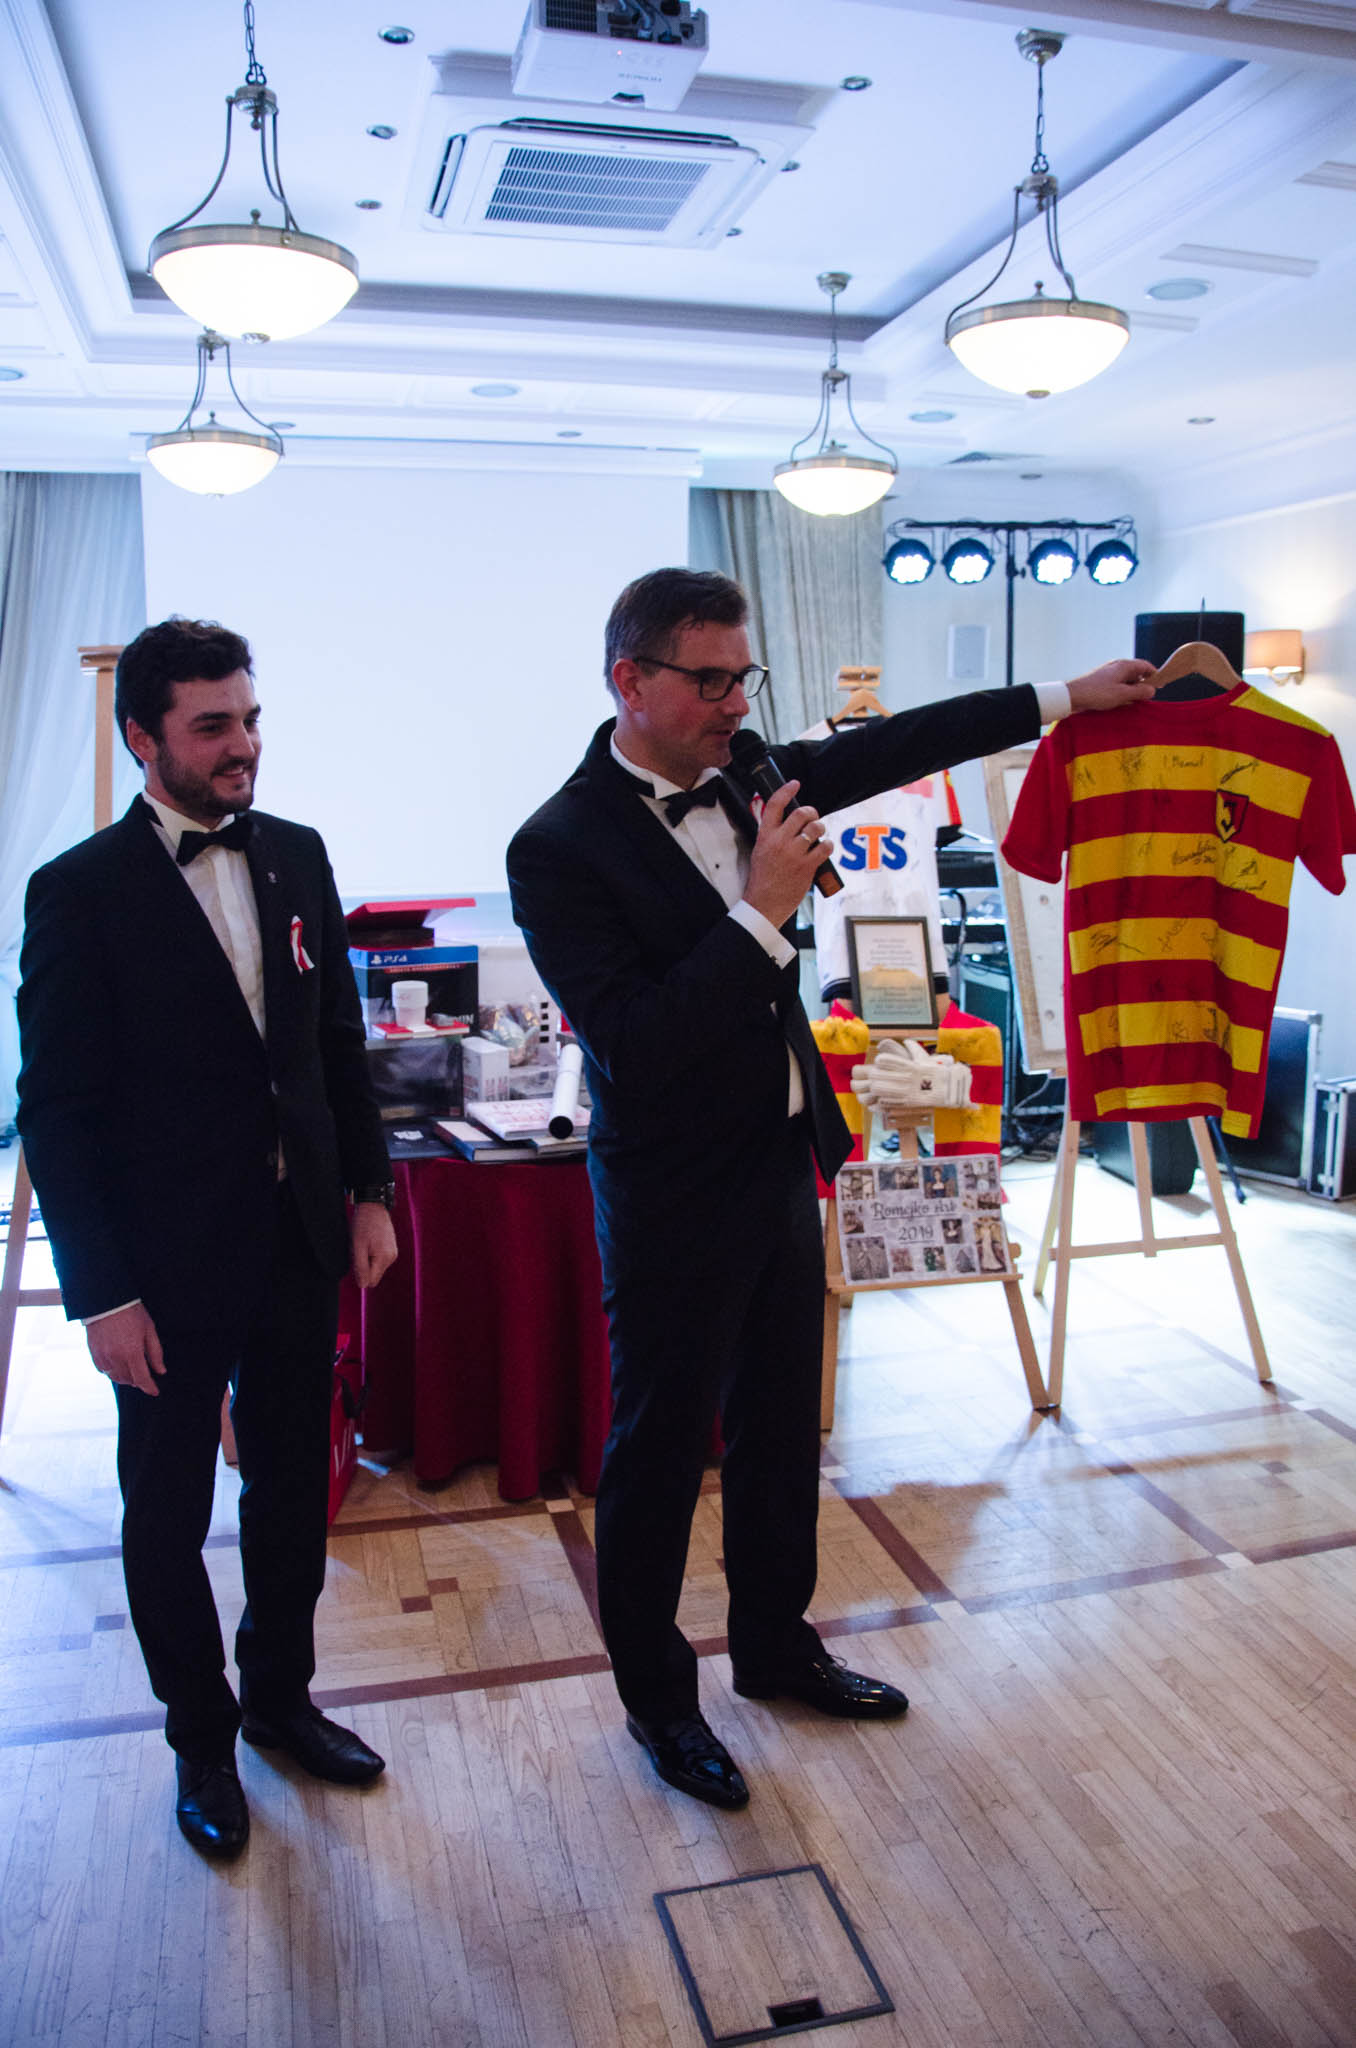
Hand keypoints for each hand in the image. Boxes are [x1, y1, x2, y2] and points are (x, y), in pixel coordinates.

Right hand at [86, 1302, 164, 1396]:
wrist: (106, 1301)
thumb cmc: (131, 1313)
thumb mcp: (149, 1330)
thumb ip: (155, 1353)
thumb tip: (160, 1371)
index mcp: (132, 1352)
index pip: (142, 1379)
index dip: (149, 1388)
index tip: (155, 1391)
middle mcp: (116, 1358)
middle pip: (128, 1380)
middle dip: (138, 1381)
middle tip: (144, 1376)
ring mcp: (103, 1357)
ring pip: (115, 1377)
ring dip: (125, 1378)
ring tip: (132, 1371)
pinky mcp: (94, 1354)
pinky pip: (103, 1370)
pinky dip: (112, 1371)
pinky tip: (118, 1365)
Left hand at [350, 1202, 397, 1289]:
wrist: (373, 1206)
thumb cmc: (363, 1225)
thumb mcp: (357, 1247)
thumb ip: (360, 1267)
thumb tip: (363, 1286)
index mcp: (384, 1258)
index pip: (371, 1281)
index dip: (360, 1274)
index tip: (356, 1259)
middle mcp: (392, 1257)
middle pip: (374, 1275)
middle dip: (364, 1267)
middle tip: (359, 1250)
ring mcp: (393, 1252)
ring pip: (376, 1267)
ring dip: (367, 1260)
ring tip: (364, 1243)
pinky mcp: (392, 1248)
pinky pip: (379, 1259)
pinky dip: (372, 1254)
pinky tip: (368, 1241)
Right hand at [742, 778, 833, 928]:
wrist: (764, 903)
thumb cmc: (763, 879)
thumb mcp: (760, 851)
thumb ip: (771, 835)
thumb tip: (787, 822)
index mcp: (765, 836)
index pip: (775, 805)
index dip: (786, 790)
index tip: (795, 784)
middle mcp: (779, 841)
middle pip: (801, 813)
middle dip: (812, 813)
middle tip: (813, 819)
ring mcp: (794, 854)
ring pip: (816, 828)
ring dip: (821, 828)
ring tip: (819, 835)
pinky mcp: (807, 866)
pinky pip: (825, 846)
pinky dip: (828, 845)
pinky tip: (825, 848)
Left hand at [1066, 658, 1158, 712]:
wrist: (1072, 696)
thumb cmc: (1098, 693)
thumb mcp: (1123, 694)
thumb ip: (1140, 691)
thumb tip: (1152, 690)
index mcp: (1124, 665)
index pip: (1145, 666)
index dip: (1154, 675)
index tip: (1160, 685)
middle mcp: (1117, 666)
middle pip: (1136, 673)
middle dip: (1142, 685)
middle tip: (1145, 698)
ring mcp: (1108, 673)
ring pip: (1126, 681)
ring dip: (1131, 691)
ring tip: (1131, 703)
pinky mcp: (1101, 682)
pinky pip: (1117, 686)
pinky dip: (1121, 693)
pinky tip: (1119, 703)